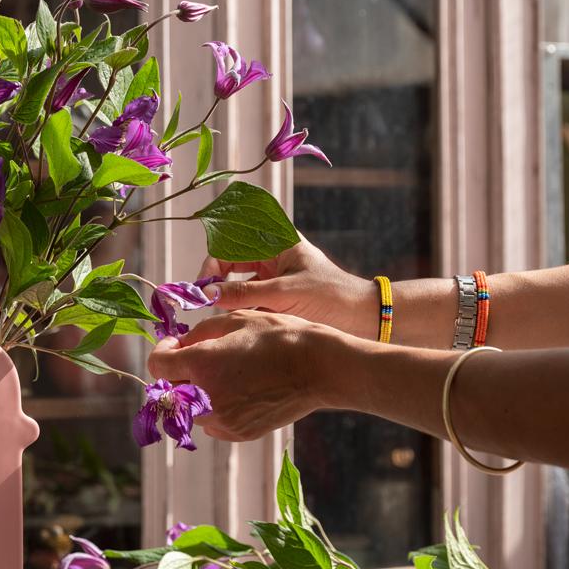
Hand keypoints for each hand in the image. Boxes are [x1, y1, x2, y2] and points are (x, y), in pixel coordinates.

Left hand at [148, 311, 333, 441]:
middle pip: (169, 390)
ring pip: (188, 410)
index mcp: (201, 364)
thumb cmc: (279, 336)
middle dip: (177, 373)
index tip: (176, 344)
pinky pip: (211, 424)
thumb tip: (179, 345)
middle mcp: (205, 397)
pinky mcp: (238, 433)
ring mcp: (222, 419)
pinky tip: (234, 393)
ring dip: (194, 393)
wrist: (319, 367)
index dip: (163, 351)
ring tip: (221, 375)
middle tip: (197, 358)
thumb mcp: (234, 320)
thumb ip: (198, 334)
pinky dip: (213, 410)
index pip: (157, 365)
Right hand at [198, 236, 374, 339]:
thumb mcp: (284, 294)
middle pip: (230, 263)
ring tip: (216, 317)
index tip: (203, 285)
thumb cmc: (331, 297)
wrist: (365, 320)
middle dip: (215, 281)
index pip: (232, 243)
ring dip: (227, 299)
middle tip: (203, 302)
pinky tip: (233, 326)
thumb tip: (206, 293)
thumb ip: (244, 293)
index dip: (213, 262)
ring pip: (237, 285)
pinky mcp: (277, 301)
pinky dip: (239, 312)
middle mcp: (272, 257)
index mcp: (276, 242)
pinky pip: (249, 303)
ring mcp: (274, 279)